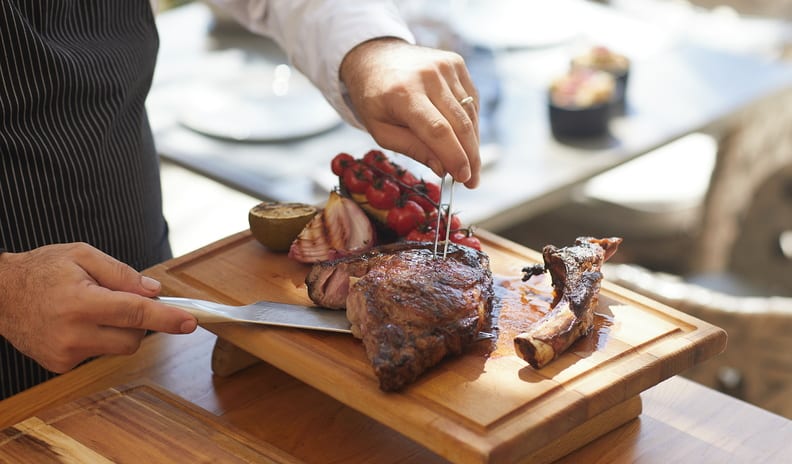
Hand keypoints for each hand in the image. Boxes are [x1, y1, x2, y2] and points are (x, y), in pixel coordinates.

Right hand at [0, 243, 196, 372]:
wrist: (0, 294)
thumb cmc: (43, 269)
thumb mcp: (83, 255)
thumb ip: (122, 274)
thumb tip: (154, 292)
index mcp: (80, 303)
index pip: (135, 314)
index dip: (167, 318)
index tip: (190, 323)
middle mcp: (73, 334)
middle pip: (134, 338)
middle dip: (139, 321)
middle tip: (121, 300)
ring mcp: (65, 354)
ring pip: (118, 348)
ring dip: (118, 330)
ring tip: (91, 309)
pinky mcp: (60, 365)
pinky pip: (98, 354)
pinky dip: (98, 338)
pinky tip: (76, 323)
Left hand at [340, 38, 480, 188]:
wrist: (374, 56)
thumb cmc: (374, 98)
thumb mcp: (381, 130)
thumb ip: (412, 149)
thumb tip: (443, 169)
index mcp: (403, 93)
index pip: (438, 131)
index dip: (454, 157)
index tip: (464, 179)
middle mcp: (427, 76)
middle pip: (460, 124)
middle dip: (470, 157)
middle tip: (472, 181)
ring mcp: (445, 66)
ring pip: (470, 113)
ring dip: (473, 143)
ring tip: (470, 166)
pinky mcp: (456, 63)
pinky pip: (471, 100)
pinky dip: (471, 123)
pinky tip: (465, 139)